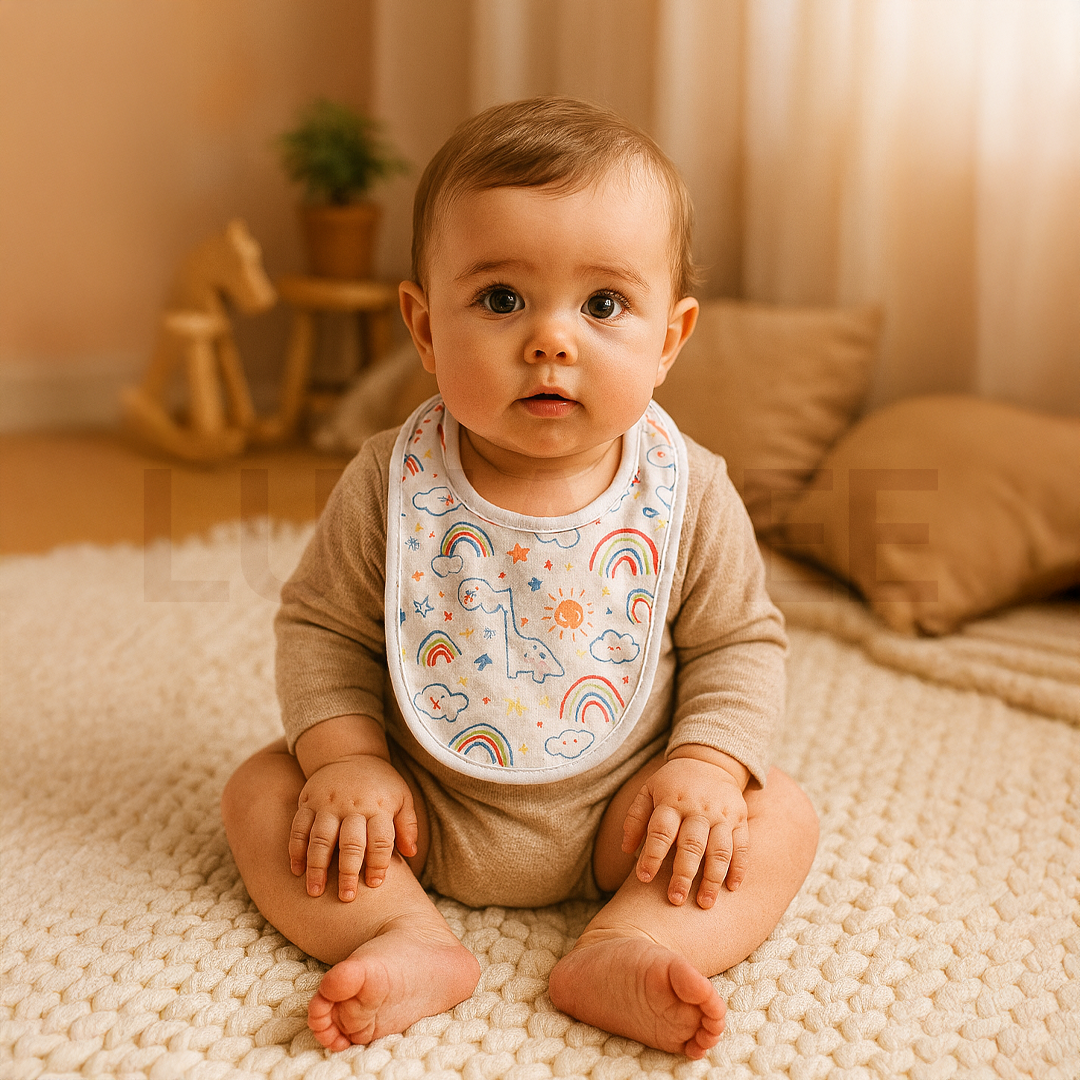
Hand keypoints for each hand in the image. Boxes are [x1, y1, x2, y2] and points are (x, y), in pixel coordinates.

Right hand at [288, 755, 417, 901]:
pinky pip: (298, 827)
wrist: (350, 753)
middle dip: (348, 872)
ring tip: (315, 892)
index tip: (375, 884)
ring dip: (317, 867)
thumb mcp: (402, 796)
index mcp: (379, 807)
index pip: (381, 840)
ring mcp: (328, 804)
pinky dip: (295, 850)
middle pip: (350, 843)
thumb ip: (408, 824)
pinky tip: (296, 870)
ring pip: (320, 838)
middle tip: (346, 897)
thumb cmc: (380, 784)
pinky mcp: (308, 801)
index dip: (378, 864)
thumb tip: (411, 853)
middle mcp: (353, 806)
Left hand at [622, 754, 748, 907]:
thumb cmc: (672, 783)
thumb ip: (635, 818)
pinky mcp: (740, 819)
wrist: (709, 761)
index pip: (660, 831)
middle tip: (675, 899)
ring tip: (705, 903)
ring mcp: (721, 814)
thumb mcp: (648, 791)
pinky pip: (742, 845)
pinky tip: (732, 888)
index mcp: (671, 801)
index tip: (644, 878)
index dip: (651, 855)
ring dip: (713, 878)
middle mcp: (698, 808)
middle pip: (691, 844)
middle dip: (683, 874)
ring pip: (719, 849)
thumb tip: (626, 850)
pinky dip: (739, 867)